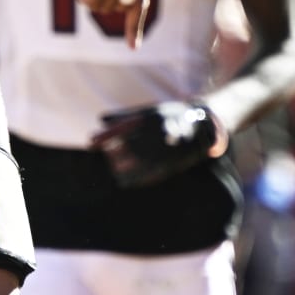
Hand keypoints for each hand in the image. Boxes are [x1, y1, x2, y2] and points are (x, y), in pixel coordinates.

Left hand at [94, 101, 222, 187]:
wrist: (203, 125)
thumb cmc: (168, 117)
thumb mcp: (148, 111)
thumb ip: (124, 116)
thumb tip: (100, 119)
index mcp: (151, 118)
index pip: (123, 128)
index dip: (105, 136)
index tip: (90, 143)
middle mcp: (159, 133)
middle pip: (130, 146)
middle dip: (114, 153)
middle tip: (107, 157)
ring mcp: (168, 149)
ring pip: (140, 162)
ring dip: (123, 169)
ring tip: (114, 171)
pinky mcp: (174, 162)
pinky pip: (152, 174)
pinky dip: (137, 179)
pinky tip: (125, 183)